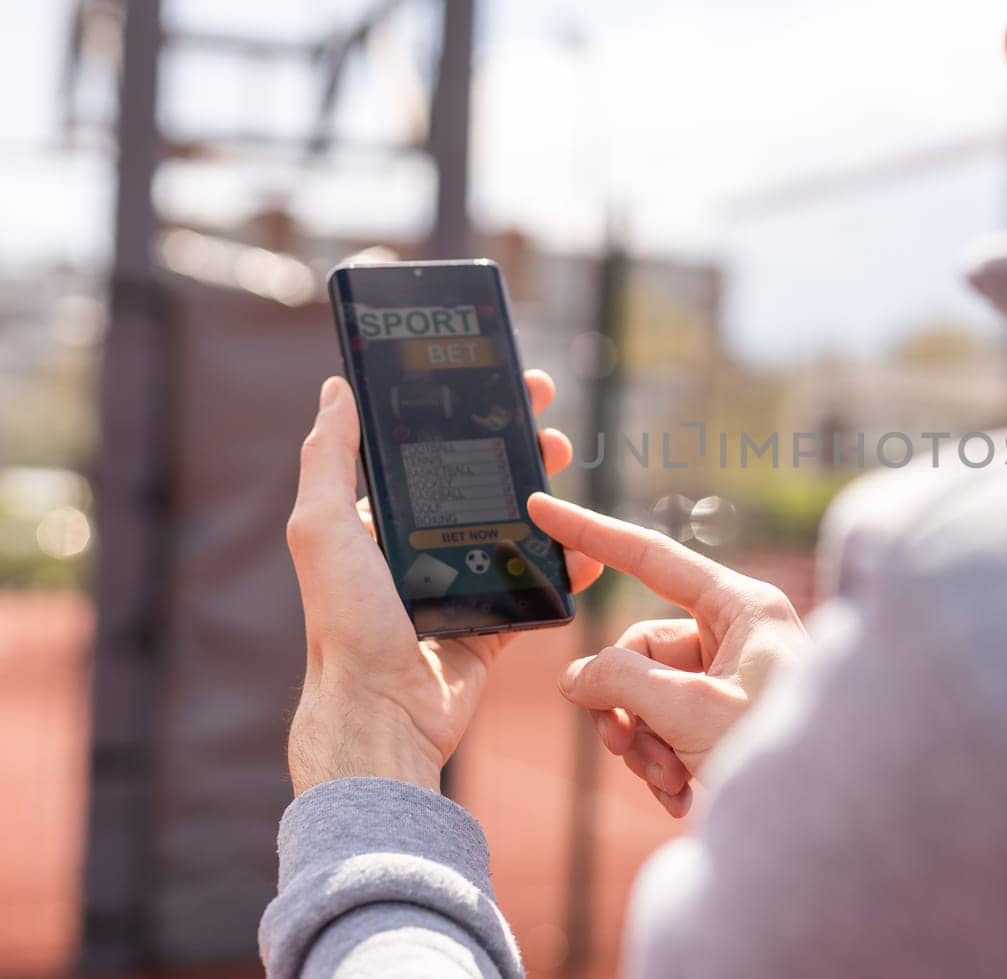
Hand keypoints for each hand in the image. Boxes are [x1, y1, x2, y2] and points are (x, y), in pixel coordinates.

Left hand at [285, 371, 603, 795]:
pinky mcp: (492, 625)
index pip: (428, 456)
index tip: (502, 390)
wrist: (385, 712)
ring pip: (515, 531)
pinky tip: (586, 549)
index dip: (465, 418)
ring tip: (567, 475)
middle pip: (481, 486)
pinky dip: (566, 568)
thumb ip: (328, 458)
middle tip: (548, 430)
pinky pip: (537, 588)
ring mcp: (459, 587)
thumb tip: (336, 390)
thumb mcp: (323, 528)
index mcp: (379, 523)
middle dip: (518, 451)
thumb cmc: (346, 623)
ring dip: (547, 501)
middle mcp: (418, 551)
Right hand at [526, 494, 810, 817]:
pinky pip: (668, 724)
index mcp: (742, 608)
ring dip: (644, 744)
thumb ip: (620, 681)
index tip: (544, 507)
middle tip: (627, 747)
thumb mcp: (689, 712)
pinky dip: (663, 762)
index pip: (651, 556)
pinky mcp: (726, 716)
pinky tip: (682, 797)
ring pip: (647, 693)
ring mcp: (732, 676)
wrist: (826, 823)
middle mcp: (738, 634)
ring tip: (670, 782)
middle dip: (627, 706)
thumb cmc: (780, 755)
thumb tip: (578, 678)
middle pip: (639, 647)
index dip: (592, 532)